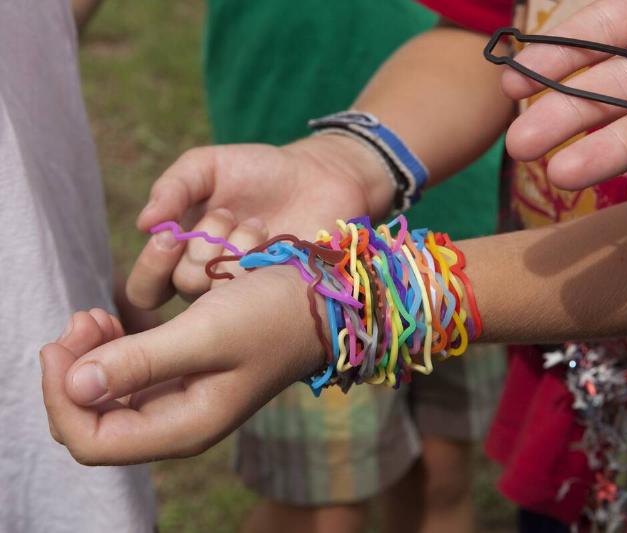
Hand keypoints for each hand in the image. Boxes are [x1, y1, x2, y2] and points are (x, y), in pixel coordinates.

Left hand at [41, 266, 323, 464]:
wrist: (320, 302)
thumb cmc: (272, 316)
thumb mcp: (207, 333)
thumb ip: (141, 360)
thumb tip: (74, 385)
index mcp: (184, 427)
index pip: (92, 440)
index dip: (61, 397)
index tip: (63, 341)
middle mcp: (178, 423)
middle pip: (93, 421)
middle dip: (73, 373)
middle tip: (84, 319)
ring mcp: (181, 401)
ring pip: (107, 397)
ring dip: (89, 357)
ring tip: (96, 316)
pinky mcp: (185, 377)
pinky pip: (128, 376)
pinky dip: (112, 349)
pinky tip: (116, 320)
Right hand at [127, 135, 392, 307]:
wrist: (319, 175)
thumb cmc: (259, 171)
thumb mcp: (208, 166)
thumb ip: (174, 187)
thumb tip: (144, 223)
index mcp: (183, 257)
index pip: (147, 288)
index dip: (152, 267)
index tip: (169, 235)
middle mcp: (212, 282)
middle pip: (184, 289)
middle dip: (201, 250)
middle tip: (226, 217)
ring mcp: (249, 293)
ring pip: (222, 294)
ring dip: (236, 251)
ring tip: (259, 224)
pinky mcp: (282, 295)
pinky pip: (260, 297)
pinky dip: (264, 264)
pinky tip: (277, 239)